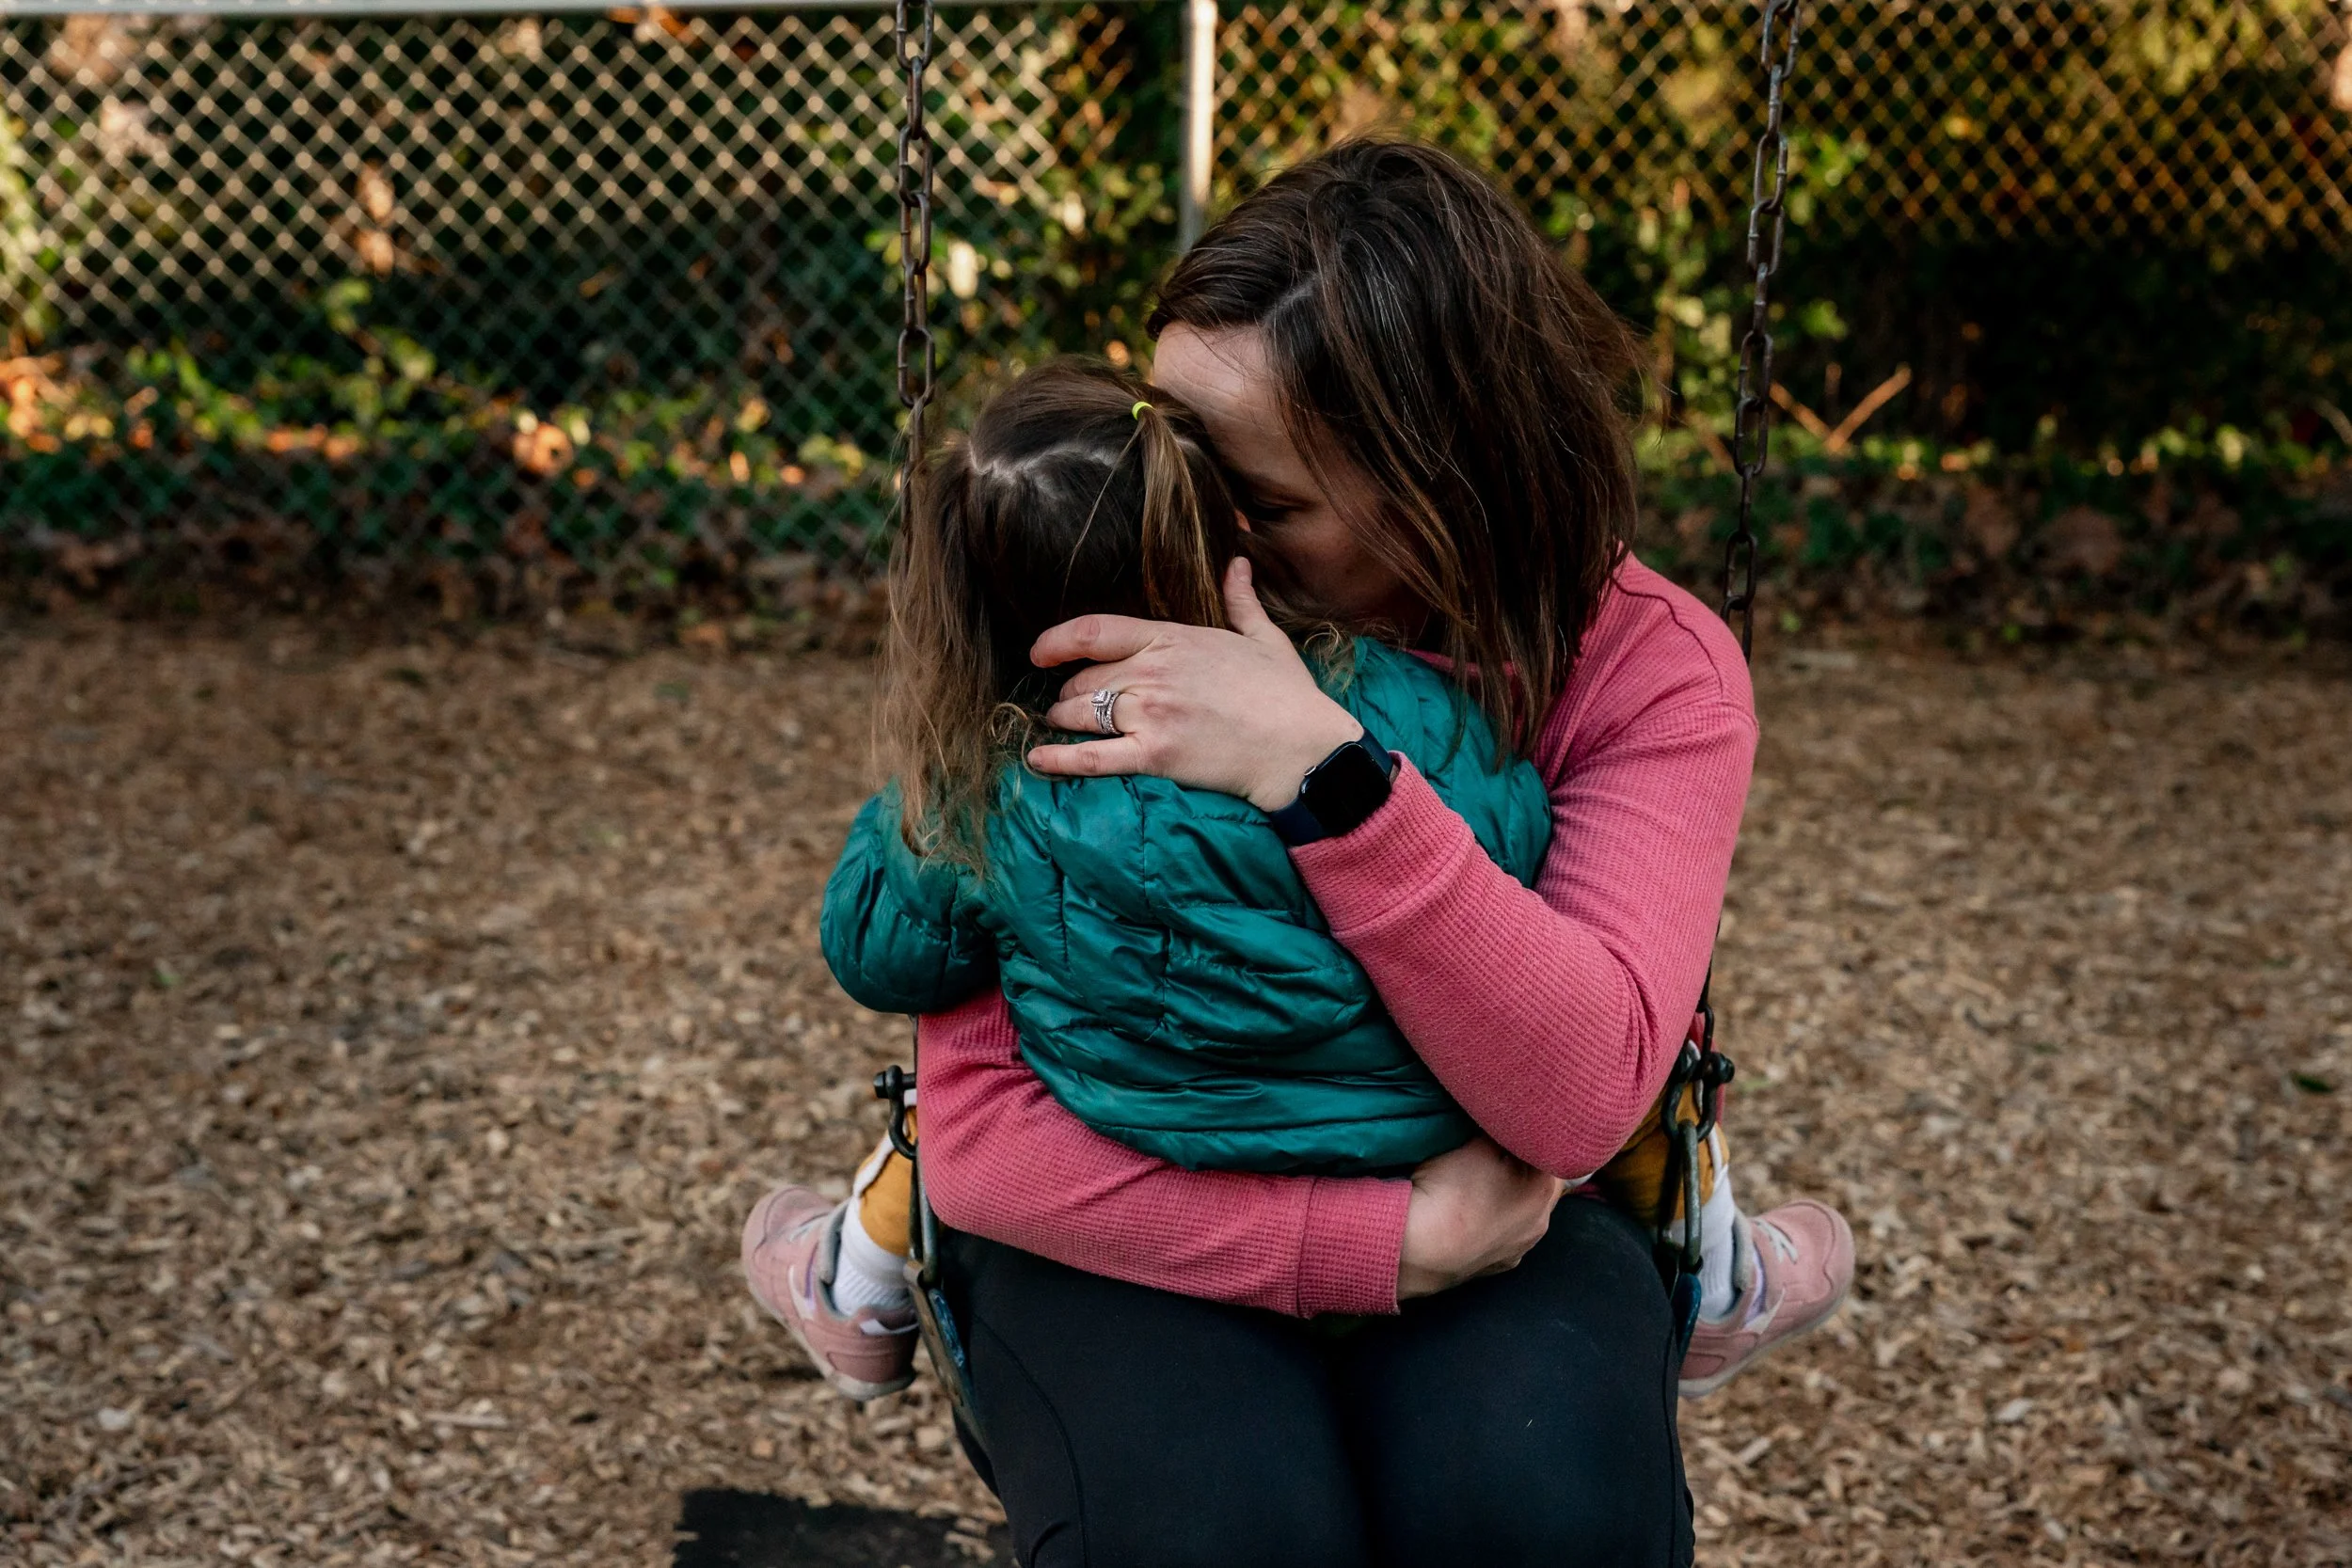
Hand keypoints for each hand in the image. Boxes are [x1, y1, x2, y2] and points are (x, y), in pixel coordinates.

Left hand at [1026, 558, 1363, 811]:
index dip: (1057, 640)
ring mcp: (1151, 713)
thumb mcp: (1264, 638)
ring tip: (1060, 725)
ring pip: (1081, 713)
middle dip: (1069, 691)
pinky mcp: (1154, 755)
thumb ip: (1241, 600)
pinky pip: (1091, 757)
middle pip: (1084, 678)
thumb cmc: (1287, 694)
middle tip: (1067, 702)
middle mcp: (1153, 672)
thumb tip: (1237, 563)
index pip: (1095, 631)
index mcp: (1173, 639)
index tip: (1038, 651)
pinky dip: (1059, 759)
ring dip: (1064, 720)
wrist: (1302, 748)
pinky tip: (1037, 760)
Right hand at [1396, 1137, 1567, 1300]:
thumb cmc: (1449, 1192)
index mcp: (1544, 1188)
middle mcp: (1541, 1222)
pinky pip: (1502, 1234)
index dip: (1529, 1136)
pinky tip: (1470, 1215)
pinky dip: (1491, 1222)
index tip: (1507, 1127)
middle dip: (1519, 1165)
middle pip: (1537, 1182)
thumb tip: (1505, 1122)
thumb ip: (1500, 1130)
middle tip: (1490, 1152)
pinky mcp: (1498, 1266)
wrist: (1418, 1249)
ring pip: (1520, 1211)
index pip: (1551, 1151)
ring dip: (1506, 1196)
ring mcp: (1520, 1249)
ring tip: (1475, 1186)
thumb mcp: (1477, 1143)